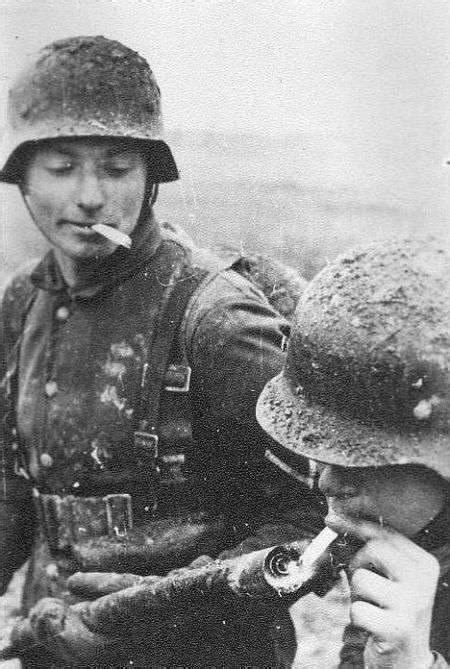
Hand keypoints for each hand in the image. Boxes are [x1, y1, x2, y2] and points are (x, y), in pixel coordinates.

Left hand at [328, 517, 438, 668]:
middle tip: (364, 584)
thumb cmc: (392, 611)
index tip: (332, 519)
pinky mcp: (397, 628)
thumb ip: (372, 550)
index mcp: (424, 563)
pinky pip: (357, 609)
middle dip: (358, 563)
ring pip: (361, 578)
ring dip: (357, 595)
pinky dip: (357, 618)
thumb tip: (335, 520)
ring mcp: (411, 604)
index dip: (356, 524)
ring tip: (373, 608)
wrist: (408, 659)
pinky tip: (372, 625)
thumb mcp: (392, 577)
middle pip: (374, 548)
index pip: (386, 533)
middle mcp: (423, 580)